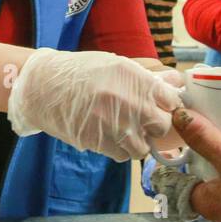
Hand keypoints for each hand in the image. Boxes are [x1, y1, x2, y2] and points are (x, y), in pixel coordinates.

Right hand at [7, 49, 182, 161]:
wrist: (43, 87)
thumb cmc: (80, 73)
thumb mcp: (116, 66)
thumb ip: (148, 78)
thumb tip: (177, 83)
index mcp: (136, 78)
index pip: (172, 100)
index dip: (168, 106)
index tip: (162, 107)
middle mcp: (130, 102)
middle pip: (163, 125)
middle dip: (155, 125)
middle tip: (143, 120)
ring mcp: (116, 125)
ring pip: (144, 147)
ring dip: (138, 141)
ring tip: (125, 131)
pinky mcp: (101, 142)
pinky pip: (123, 155)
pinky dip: (120, 149)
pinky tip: (110, 136)